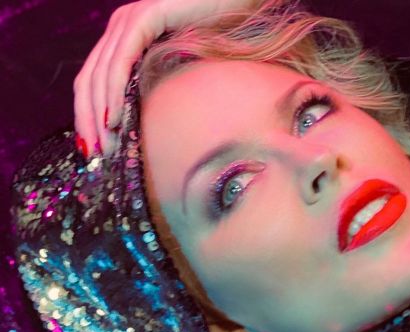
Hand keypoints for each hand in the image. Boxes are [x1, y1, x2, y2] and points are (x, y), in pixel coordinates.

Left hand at [73, 0, 261, 156]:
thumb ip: (160, 87)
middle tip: (93, 155)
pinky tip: (114, 119)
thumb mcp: (181, 69)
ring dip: (98, 114)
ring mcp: (129, 20)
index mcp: (123, 38)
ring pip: (98, 74)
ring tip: (104, 144)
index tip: (92, 150)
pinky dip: (113, 93)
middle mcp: (119, 26)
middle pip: (87, 80)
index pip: (92, 82)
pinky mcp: (144, 18)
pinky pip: (121, 62)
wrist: (240, 4)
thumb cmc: (220, 38)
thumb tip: (149, 129)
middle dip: (86, 121)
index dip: (86, 116)